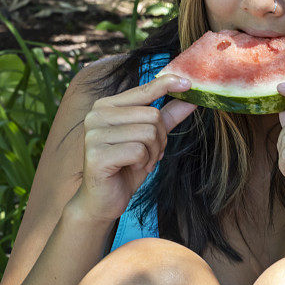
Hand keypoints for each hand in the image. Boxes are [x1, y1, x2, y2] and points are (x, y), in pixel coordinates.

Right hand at [72, 75, 196, 222]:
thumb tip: (191, 99)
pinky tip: (132, 168)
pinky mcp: (97, 154)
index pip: (143, 89)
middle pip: (152, 115)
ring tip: (141, 162)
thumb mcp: (150, 140)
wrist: (102, 201)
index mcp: (106, 106)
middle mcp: (96, 115)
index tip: (188, 83)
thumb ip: (167, 118)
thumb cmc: (126, 167)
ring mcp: (94, 134)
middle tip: (151, 154)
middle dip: (160, 139)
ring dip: (153, 153)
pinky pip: (138, 151)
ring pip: (148, 133)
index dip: (167, 84)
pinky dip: (143, 163)